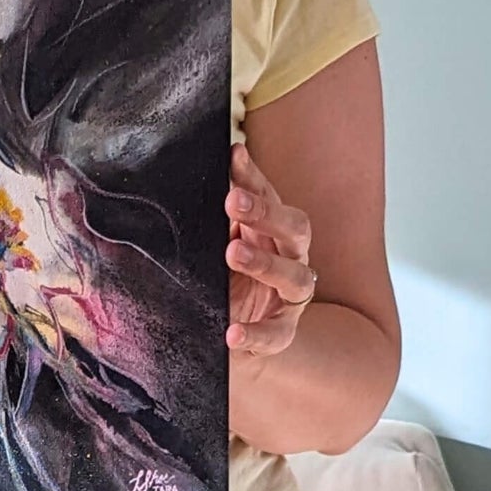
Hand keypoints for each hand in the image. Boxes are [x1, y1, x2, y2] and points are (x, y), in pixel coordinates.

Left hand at [224, 142, 316, 356]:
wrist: (233, 333)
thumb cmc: (227, 275)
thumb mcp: (217, 242)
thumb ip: (213, 216)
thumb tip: (195, 174)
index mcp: (271, 230)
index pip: (268, 196)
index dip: (252, 176)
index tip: (234, 155)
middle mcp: (290, 257)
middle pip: (295, 228)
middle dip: (266, 212)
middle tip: (232, 201)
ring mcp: (290, 296)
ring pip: (295, 276)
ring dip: (266, 262)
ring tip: (233, 252)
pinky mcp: (281, 331)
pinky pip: (275, 335)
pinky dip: (255, 334)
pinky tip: (233, 332)